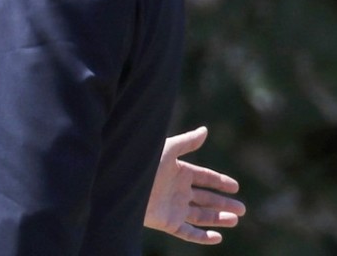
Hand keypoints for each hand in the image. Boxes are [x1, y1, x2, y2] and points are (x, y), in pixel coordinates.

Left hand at [144, 126, 246, 243]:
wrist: (123, 183)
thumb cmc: (143, 163)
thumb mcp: (167, 149)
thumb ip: (187, 142)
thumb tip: (205, 130)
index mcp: (178, 171)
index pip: (204, 177)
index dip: (219, 182)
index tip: (235, 186)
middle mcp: (177, 190)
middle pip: (205, 198)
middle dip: (223, 203)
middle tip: (243, 209)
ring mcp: (172, 207)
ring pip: (200, 215)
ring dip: (218, 218)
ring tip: (235, 219)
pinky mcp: (166, 222)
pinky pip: (187, 232)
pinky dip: (202, 236)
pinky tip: (218, 237)